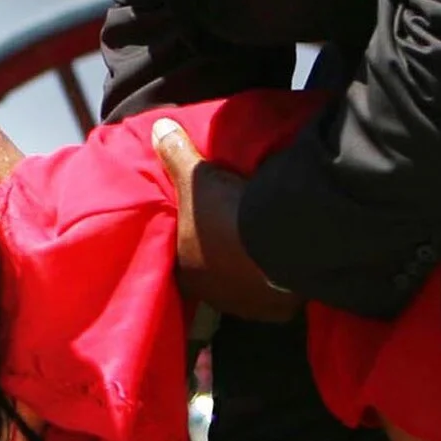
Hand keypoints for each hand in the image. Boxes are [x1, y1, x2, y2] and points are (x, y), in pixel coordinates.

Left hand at [151, 116, 298, 320]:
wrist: (280, 241)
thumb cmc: (225, 214)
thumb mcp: (198, 179)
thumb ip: (177, 156)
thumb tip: (158, 127)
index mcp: (186, 272)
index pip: (179, 264)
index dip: (186, 247)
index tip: (198, 232)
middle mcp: (213, 297)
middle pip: (213, 278)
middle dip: (220, 260)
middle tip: (230, 238)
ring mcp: (247, 306)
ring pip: (245, 288)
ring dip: (249, 272)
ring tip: (258, 249)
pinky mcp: (279, 312)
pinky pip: (275, 298)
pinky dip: (277, 282)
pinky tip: (282, 264)